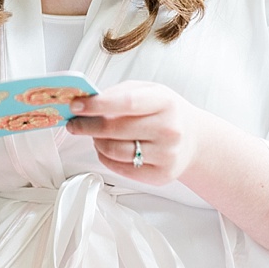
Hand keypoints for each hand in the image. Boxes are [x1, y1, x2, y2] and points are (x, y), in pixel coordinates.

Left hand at [65, 80, 202, 184]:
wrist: (193, 139)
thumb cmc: (165, 111)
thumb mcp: (149, 91)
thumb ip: (119, 93)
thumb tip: (86, 101)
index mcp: (165, 102)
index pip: (125, 102)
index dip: (96, 105)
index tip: (75, 106)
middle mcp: (169, 129)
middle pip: (115, 129)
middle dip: (87, 126)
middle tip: (75, 123)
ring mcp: (167, 155)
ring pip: (115, 151)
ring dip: (97, 142)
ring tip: (95, 135)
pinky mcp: (161, 176)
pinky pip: (121, 168)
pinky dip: (106, 158)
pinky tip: (107, 148)